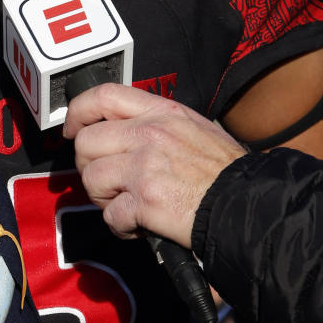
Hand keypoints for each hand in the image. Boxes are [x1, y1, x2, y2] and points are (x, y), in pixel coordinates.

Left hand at [62, 84, 245, 244]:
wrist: (249, 204)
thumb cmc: (225, 173)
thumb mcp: (195, 128)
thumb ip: (157, 125)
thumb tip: (121, 132)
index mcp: (162, 113)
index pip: (103, 95)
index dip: (78, 112)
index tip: (73, 131)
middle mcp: (150, 134)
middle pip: (86, 142)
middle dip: (89, 167)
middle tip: (109, 183)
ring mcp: (145, 166)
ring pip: (92, 179)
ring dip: (104, 199)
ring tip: (127, 204)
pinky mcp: (145, 201)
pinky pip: (111, 215)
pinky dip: (122, 226)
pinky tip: (141, 225)